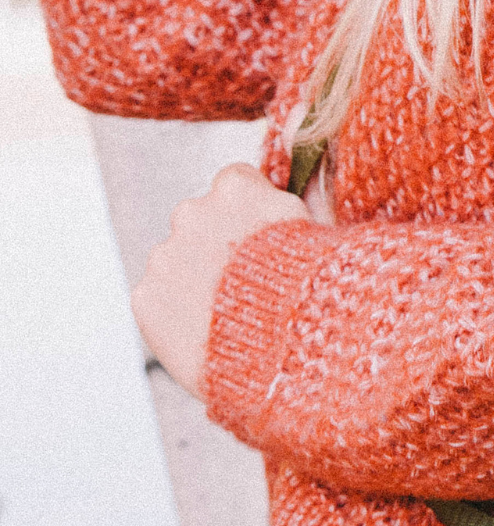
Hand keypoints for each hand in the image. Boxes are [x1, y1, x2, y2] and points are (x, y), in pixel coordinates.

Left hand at [132, 162, 311, 398]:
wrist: (288, 344)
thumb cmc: (312, 285)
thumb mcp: (316, 227)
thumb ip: (286, 206)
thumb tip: (282, 199)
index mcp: (235, 189)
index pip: (233, 181)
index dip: (251, 208)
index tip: (261, 231)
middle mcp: (192, 213)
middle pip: (198, 218)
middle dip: (216, 241)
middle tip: (246, 276)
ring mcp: (164, 256)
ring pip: (174, 260)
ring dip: (194, 276)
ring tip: (230, 309)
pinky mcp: (145, 298)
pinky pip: (157, 299)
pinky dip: (176, 311)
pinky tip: (208, 327)